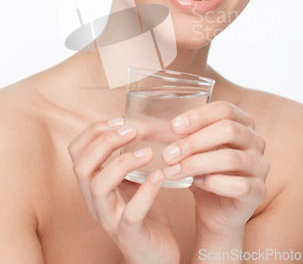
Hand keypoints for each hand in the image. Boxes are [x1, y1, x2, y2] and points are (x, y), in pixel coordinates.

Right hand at [68, 118, 179, 263]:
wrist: (156, 255)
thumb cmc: (144, 214)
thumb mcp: (132, 181)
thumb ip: (128, 159)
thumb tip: (140, 122)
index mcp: (92, 185)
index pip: (75, 152)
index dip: (93, 131)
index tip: (119, 120)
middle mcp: (94, 201)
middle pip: (81, 166)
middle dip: (105, 142)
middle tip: (132, 131)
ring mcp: (109, 219)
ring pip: (99, 187)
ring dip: (123, 163)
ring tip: (147, 153)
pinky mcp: (129, 234)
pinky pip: (131, 213)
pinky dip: (146, 191)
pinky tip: (159, 176)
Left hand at [161, 101, 268, 235]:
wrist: (216, 212)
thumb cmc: (202, 172)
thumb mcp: (190, 150)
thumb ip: (177, 135)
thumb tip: (142, 123)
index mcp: (243, 122)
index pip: (225, 109)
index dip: (198, 115)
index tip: (173, 127)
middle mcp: (256, 141)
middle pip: (228, 130)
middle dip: (193, 141)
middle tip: (168, 154)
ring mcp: (261, 166)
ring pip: (231, 158)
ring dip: (197, 163)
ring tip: (172, 170)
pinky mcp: (259, 191)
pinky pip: (238, 185)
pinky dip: (213, 183)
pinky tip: (195, 183)